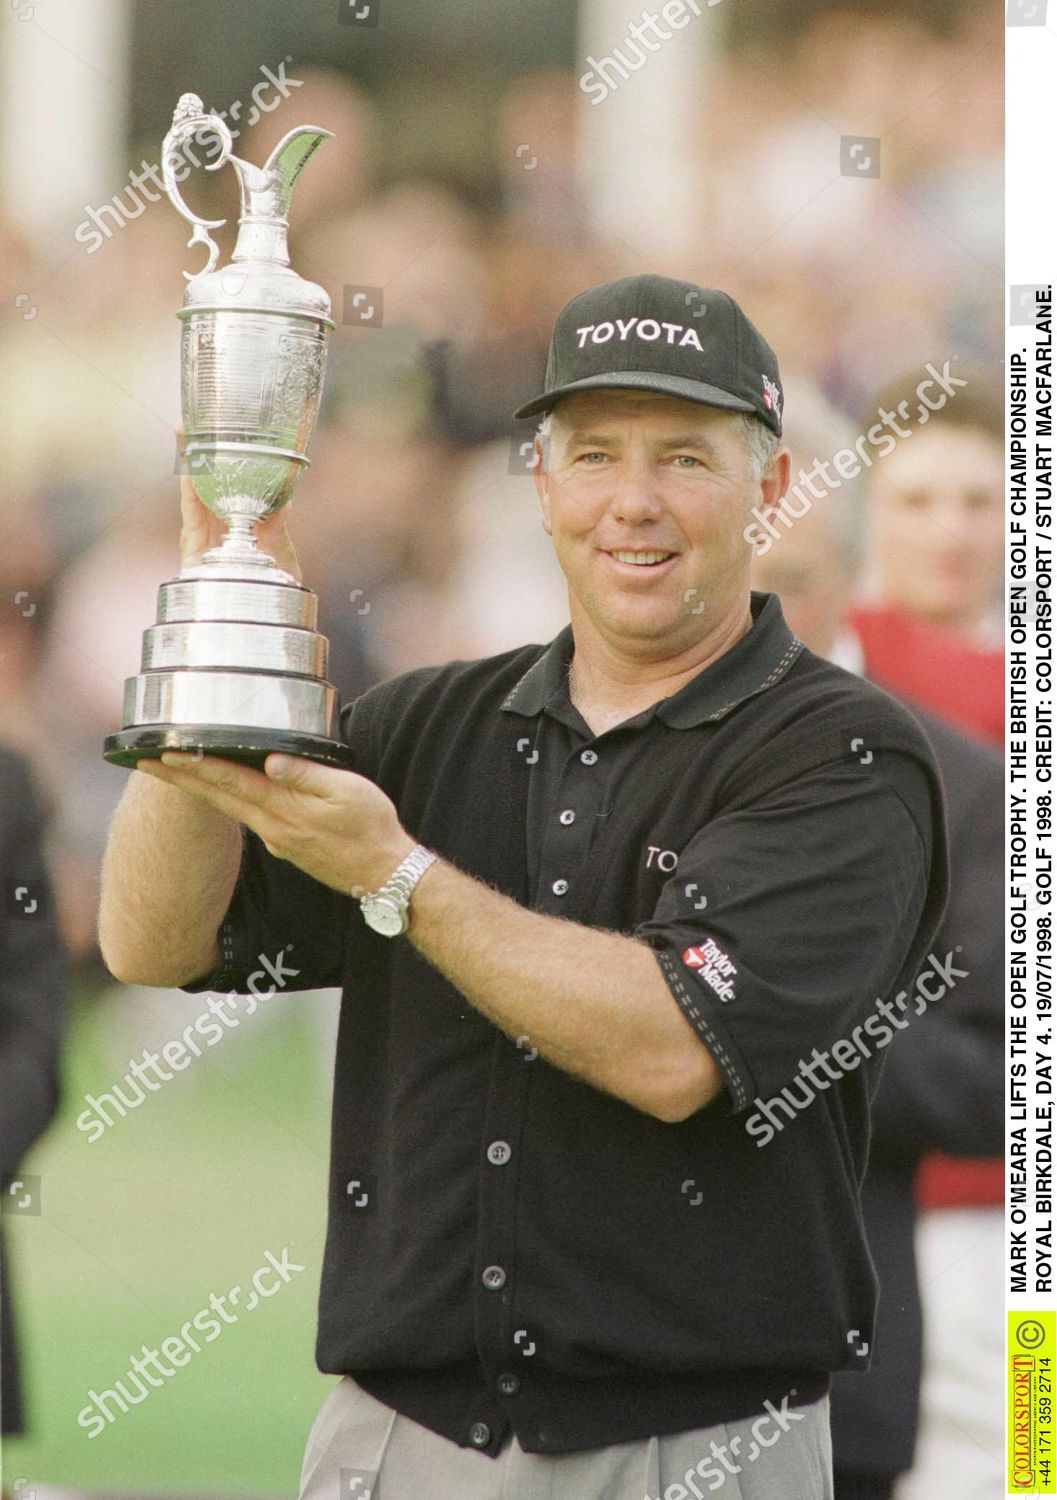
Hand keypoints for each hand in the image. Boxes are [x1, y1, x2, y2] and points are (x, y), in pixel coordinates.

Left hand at [135, 751, 415, 895]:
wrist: (385, 875)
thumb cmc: (371, 829)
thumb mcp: (348, 793)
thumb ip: (308, 776)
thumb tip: (272, 761)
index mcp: (284, 809)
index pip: (231, 780)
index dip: (196, 765)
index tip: (164, 751)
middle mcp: (272, 826)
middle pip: (217, 796)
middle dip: (180, 776)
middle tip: (144, 758)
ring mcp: (276, 838)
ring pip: (228, 807)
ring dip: (197, 788)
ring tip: (171, 771)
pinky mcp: (285, 845)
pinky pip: (247, 817)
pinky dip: (225, 800)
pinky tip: (221, 793)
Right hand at [176, 421, 302, 582]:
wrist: (255, 620)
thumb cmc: (270, 590)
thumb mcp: (282, 555)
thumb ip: (278, 529)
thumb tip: (286, 499)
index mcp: (241, 517)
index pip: (234, 478)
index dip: (229, 453)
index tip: (230, 425)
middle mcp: (218, 519)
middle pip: (208, 474)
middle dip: (202, 443)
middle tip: (197, 411)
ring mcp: (204, 530)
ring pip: (196, 484)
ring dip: (190, 454)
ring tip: (184, 424)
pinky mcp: (193, 544)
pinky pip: (191, 508)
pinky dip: (189, 485)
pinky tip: (188, 462)